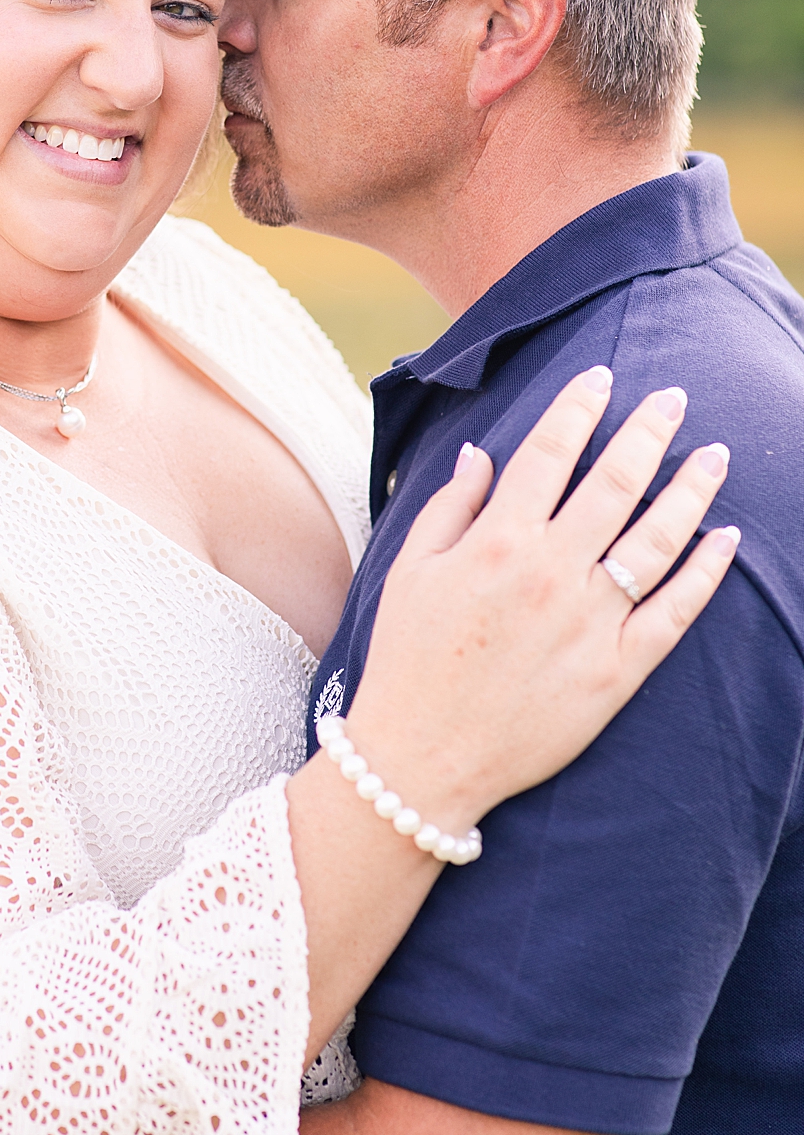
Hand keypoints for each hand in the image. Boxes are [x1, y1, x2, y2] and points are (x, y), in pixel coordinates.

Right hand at [350, 369, 736, 827]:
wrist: (423, 759)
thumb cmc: (409, 660)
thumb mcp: (408, 571)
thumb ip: (450, 506)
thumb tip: (482, 452)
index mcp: (496, 541)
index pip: (549, 451)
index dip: (579, 406)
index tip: (602, 375)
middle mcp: (550, 572)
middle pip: (615, 482)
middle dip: (650, 431)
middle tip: (676, 397)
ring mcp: (589, 622)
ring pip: (657, 539)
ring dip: (692, 489)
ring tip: (715, 454)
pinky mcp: (617, 671)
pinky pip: (675, 613)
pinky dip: (706, 572)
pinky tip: (726, 539)